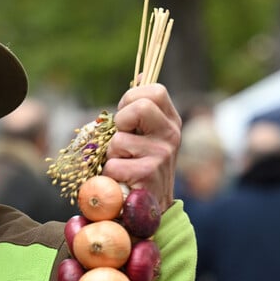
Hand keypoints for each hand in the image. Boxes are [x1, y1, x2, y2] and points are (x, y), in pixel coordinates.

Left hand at [101, 83, 181, 211]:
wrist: (149, 207)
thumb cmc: (138, 166)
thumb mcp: (144, 135)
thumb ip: (139, 109)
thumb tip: (141, 73)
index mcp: (170, 120)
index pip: (154, 90)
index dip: (131, 98)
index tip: (125, 117)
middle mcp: (171, 134)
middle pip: (140, 107)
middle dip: (121, 122)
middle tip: (121, 139)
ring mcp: (161, 154)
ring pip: (118, 141)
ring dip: (110, 156)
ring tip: (122, 166)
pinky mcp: (148, 173)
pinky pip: (113, 165)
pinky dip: (108, 175)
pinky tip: (122, 181)